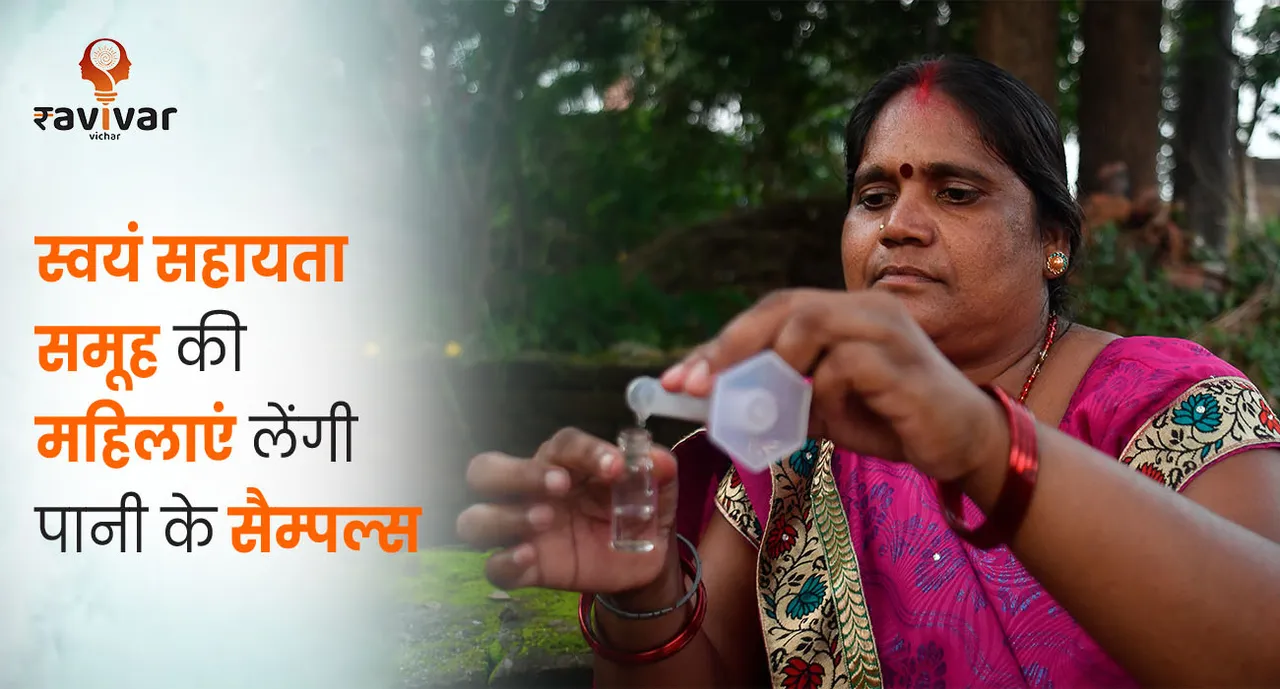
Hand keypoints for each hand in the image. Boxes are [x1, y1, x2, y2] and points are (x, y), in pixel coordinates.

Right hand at [455, 427, 680, 593]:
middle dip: (516, 473)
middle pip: (486, 470)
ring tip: (546, 520)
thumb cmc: (638, 512)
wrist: (643, 563)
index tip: (616, 466)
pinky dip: (506, 561)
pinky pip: (493, 566)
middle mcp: (531, 491)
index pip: (561, 445)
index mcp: (564, 463)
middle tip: (560, 485)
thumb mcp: (657, 491)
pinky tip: (531, 557)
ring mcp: (522, 530)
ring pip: (475, 518)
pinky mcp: (525, 568)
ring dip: (505, 516)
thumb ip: (658, 472)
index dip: (586, 451)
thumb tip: (659, 460)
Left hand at [660, 288, 1004, 481]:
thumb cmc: (893, 421)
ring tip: (769, 410)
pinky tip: (829, 419)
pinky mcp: (900, 360)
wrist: (964, 444)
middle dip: (730, 348)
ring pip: (805, 326)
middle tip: (696, 387)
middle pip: (781, 308)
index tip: (678, 379)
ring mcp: (885, 328)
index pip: (770, 314)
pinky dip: (820, 394)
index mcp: (844, 312)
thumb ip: (780, 399)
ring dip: (773, 371)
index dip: (721, 344)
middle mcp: (863, 308)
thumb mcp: (823, 410)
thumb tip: (719, 403)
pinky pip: (840, 366)